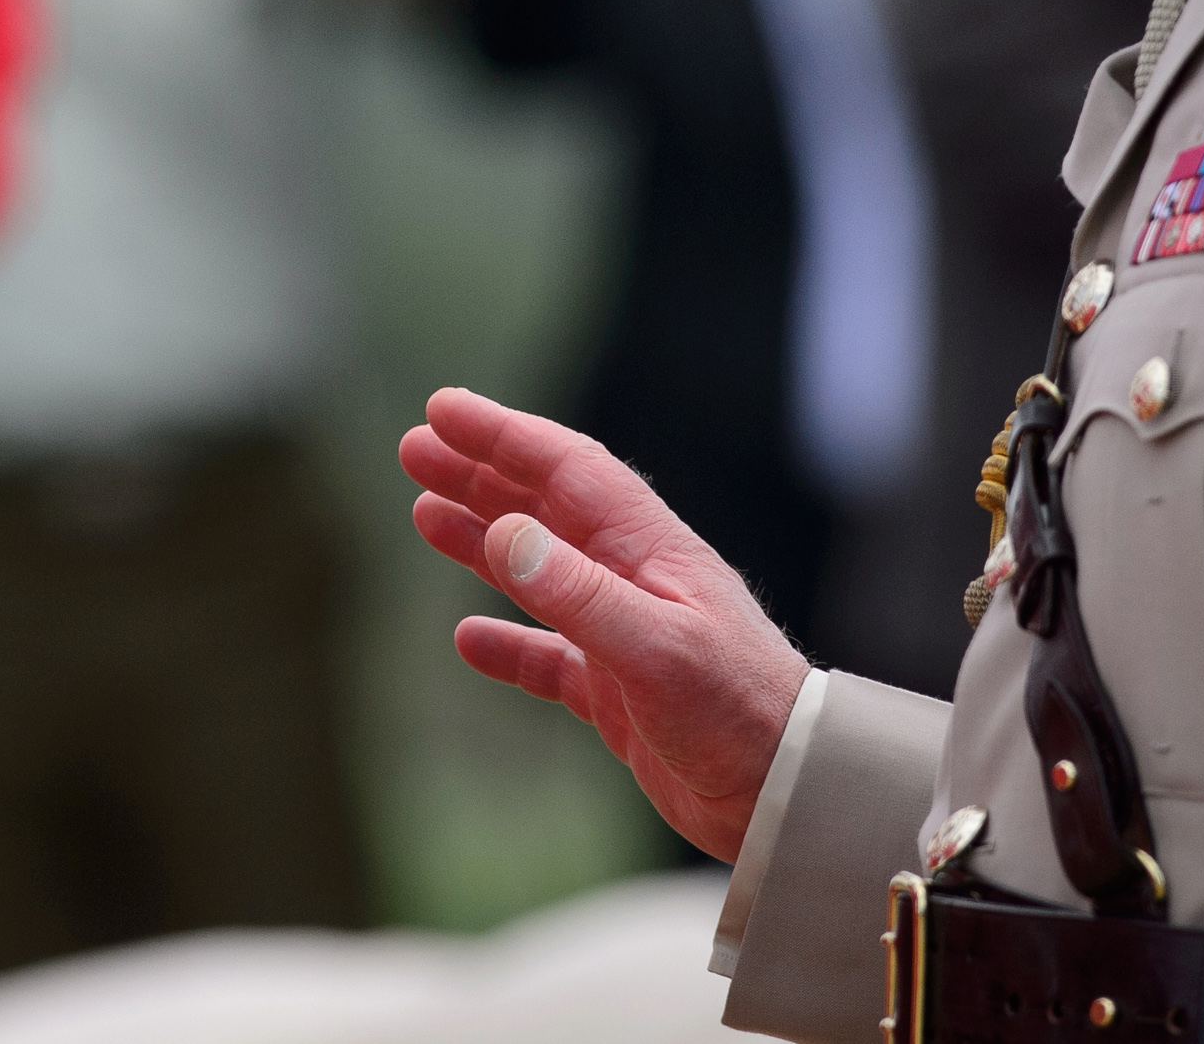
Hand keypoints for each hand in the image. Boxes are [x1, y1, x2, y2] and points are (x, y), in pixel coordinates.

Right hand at [399, 386, 810, 862]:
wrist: (790, 793)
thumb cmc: (739, 713)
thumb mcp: (657, 649)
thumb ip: (579, 594)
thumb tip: (503, 533)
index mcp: (649, 549)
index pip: (566, 469)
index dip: (503, 435)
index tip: (441, 411)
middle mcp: (634, 579)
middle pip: (545, 507)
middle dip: (480, 472)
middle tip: (413, 449)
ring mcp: (625, 635)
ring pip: (539, 570)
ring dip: (483, 539)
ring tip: (424, 514)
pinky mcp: (620, 693)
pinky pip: (549, 655)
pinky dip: (508, 643)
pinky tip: (467, 639)